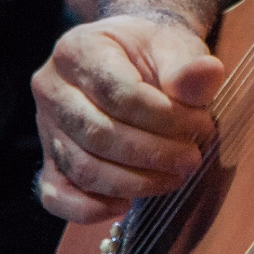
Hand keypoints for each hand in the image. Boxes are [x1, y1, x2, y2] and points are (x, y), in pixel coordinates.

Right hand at [32, 14, 222, 224]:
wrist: (128, 57)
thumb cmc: (152, 52)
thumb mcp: (174, 46)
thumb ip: (188, 65)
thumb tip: (208, 74)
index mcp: (78, 50)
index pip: (118, 93)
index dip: (164, 117)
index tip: (203, 126)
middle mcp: (51, 88)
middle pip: (98, 134)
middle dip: (152, 154)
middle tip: (192, 160)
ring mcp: (45, 127)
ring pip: (83, 167)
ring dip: (134, 182)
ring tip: (174, 177)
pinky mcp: (48, 159)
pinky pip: (56, 195)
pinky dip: (90, 208)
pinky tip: (126, 204)